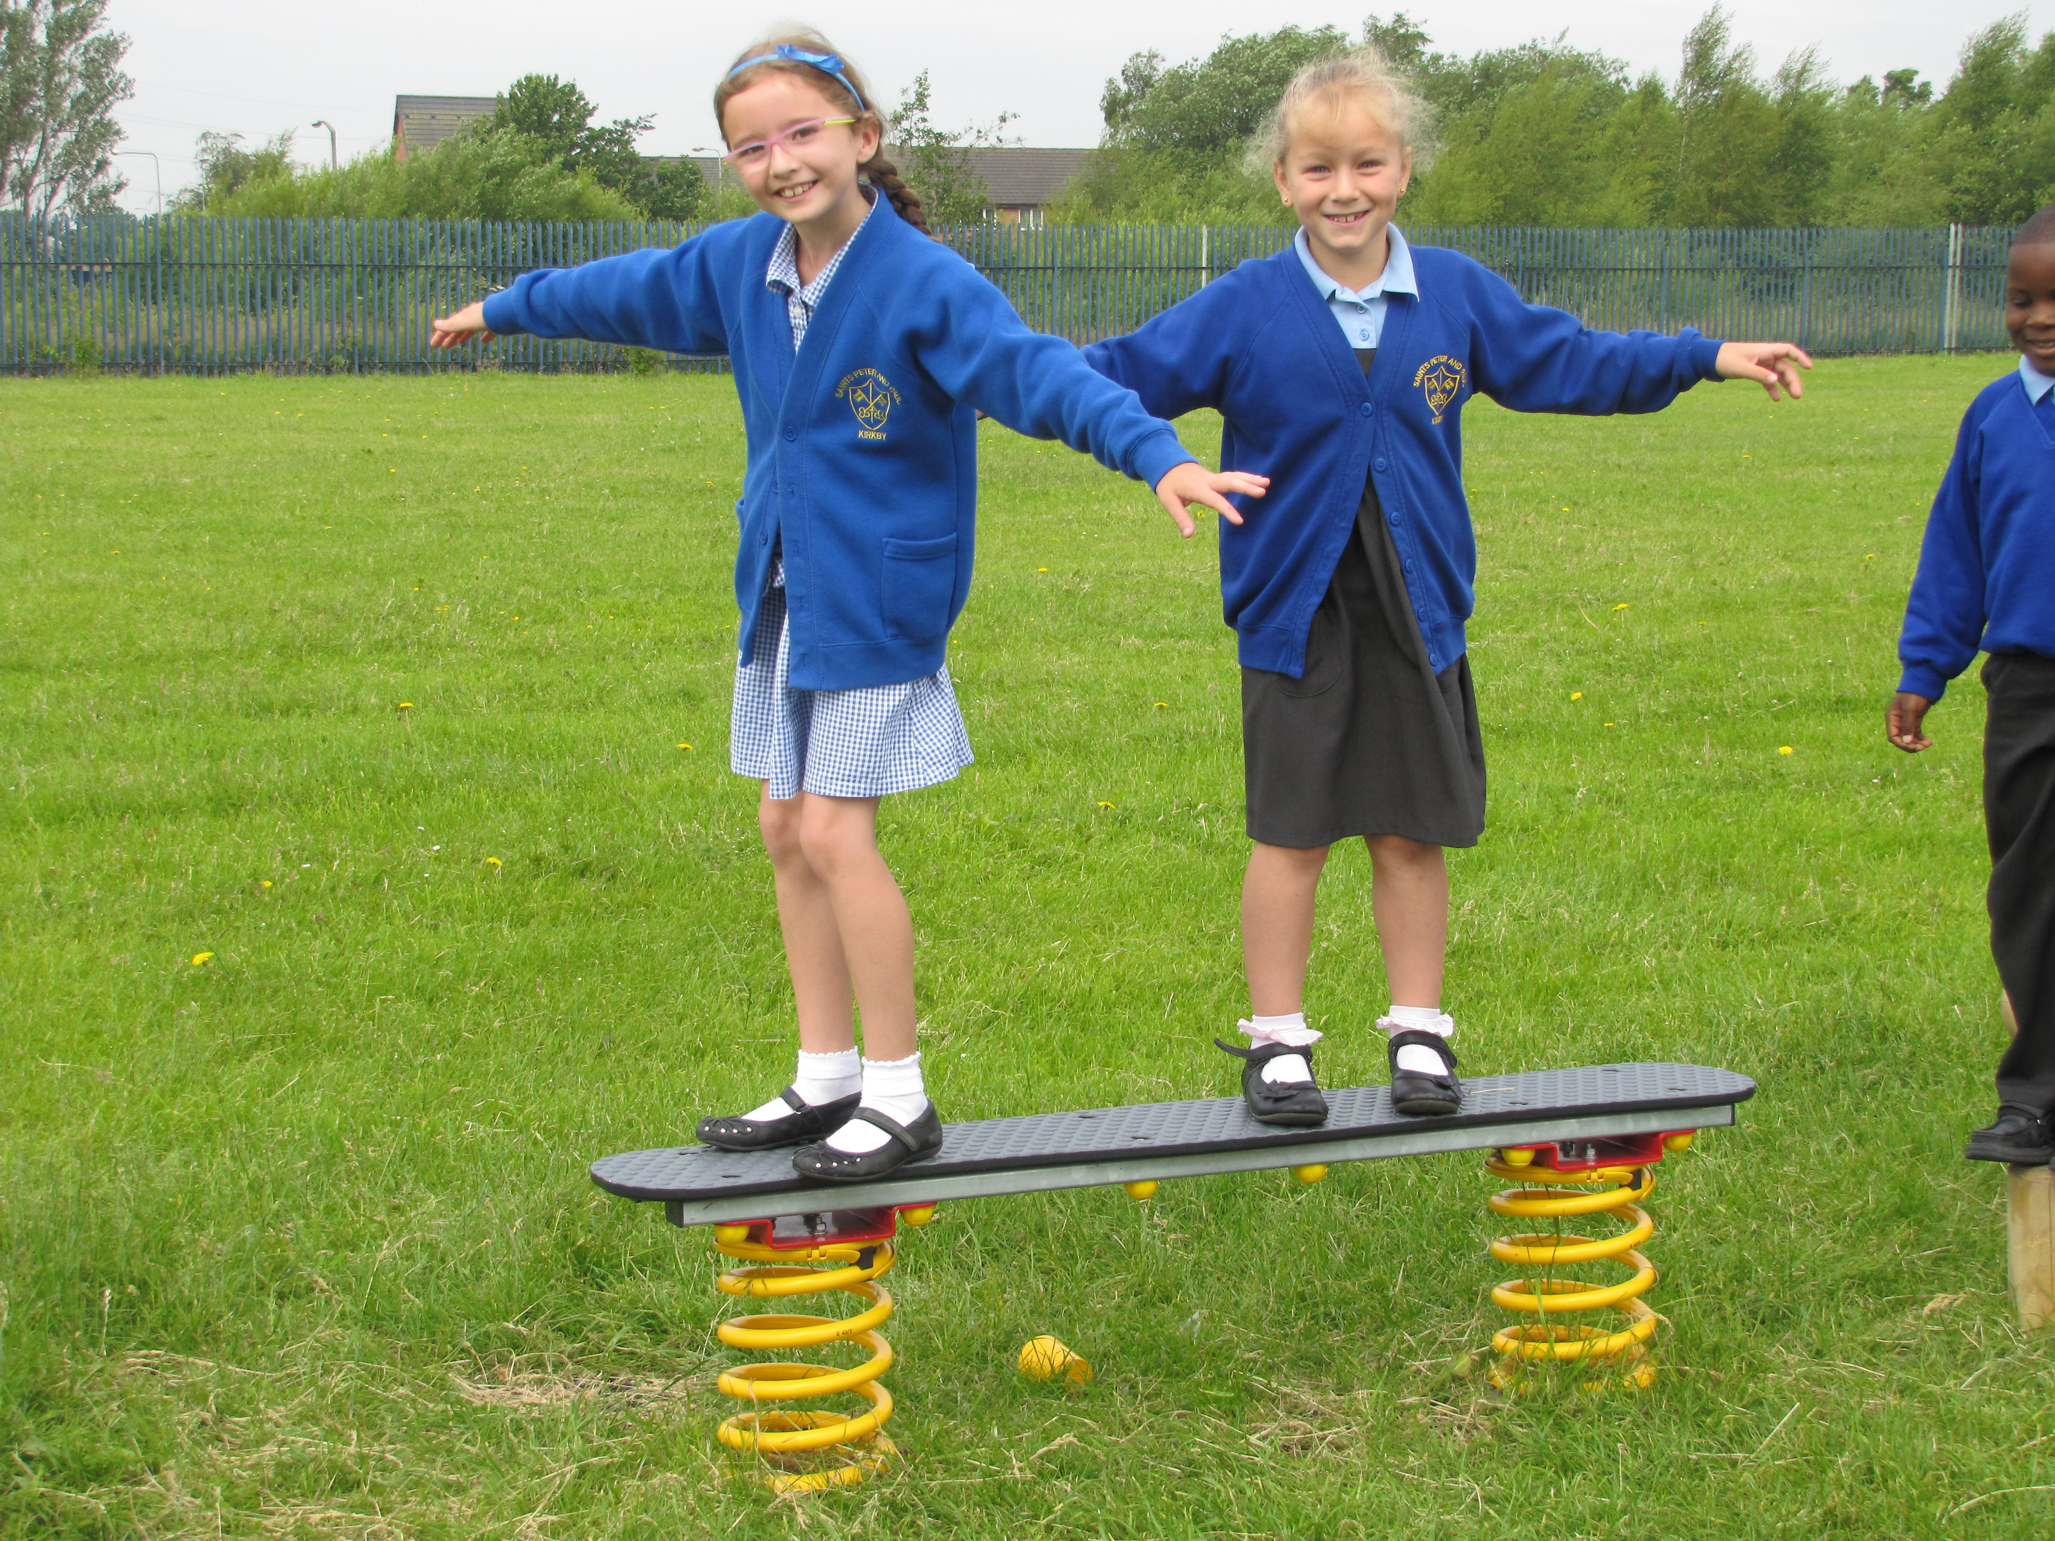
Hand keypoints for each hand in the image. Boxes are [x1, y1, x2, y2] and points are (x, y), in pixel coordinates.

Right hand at [429, 300, 494, 348]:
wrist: (506, 312)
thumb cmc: (484, 317)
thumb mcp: (466, 323)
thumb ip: (452, 325)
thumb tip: (435, 324)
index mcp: (463, 317)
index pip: (448, 327)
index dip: (440, 336)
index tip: (433, 345)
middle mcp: (472, 317)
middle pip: (458, 328)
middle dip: (450, 337)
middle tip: (444, 346)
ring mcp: (484, 320)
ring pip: (471, 329)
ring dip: (463, 336)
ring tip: (459, 343)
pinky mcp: (496, 325)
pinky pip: (487, 331)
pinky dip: (484, 336)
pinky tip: (484, 341)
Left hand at [1153, 462, 1269, 537]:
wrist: (1168, 464)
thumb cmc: (1168, 486)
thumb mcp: (1169, 502)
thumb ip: (1181, 518)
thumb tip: (1189, 535)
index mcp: (1198, 489)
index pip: (1216, 501)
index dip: (1228, 511)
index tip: (1240, 522)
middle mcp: (1209, 481)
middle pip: (1230, 482)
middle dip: (1246, 487)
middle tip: (1263, 491)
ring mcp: (1214, 477)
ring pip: (1235, 476)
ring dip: (1251, 479)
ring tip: (1267, 483)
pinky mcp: (1217, 476)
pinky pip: (1234, 476)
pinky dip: (1247, 477)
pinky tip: (1259, 480)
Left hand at [1716, 341, 1812, 399]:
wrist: (1708, 359)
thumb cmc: (1725, 359)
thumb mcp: (1742, 368)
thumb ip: (1758, 374)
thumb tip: (1776, 381)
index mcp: (1765, 350)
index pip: (1788, 350)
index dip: (1800, 358)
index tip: (1809, 368)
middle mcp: (1765, 356)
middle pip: (1785, 367)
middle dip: (1793, 380)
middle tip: (1798, 395)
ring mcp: (1760, 364)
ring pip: (1778, 374)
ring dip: (1786, 385)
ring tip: (1794, 397)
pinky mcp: (1754, 371)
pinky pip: (1767, 380)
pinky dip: (1772, 388)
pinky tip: (1776, 399)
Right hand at [1886, 691, 1932, 751]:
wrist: (1923, 685)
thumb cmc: (1913, 695)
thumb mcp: (1910, 710)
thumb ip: (1908, 725)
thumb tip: (1906, 742)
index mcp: (1892, 719)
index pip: (1893, 737)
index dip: (1902, 744)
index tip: (1914, 747)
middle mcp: (1897, 722)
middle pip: (1902, 740)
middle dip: (1911, 745)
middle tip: (1923, 747)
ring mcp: (1906, 722)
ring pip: (1910, 738)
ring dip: (1918, 743)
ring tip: (1928, 744)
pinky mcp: (1915, 721)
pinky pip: (1917, 734)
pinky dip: (1922, 739)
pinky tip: (1929, 741)